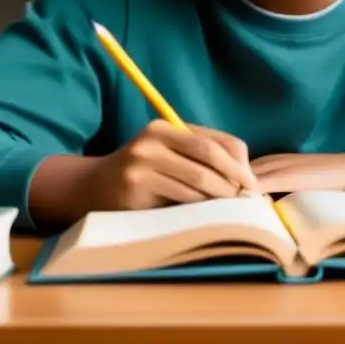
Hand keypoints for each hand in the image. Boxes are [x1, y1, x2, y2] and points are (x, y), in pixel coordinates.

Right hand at [85, 120, 258, 211]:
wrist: (91, 191)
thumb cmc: (142, 176)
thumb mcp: (168, 157)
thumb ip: (200, 158)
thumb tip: (248, 177)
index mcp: (165, 127)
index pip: (216, 141)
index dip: (240, 162)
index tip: (253, 183)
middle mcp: (152, 139)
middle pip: (209, 156)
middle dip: (234, 180)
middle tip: (247, 200)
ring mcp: (142, 162)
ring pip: (198, 180)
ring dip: (220, 198)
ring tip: (230, 210)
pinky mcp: (136, 187)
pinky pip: (181, 198)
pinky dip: (200, 209)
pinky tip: (206, 216)